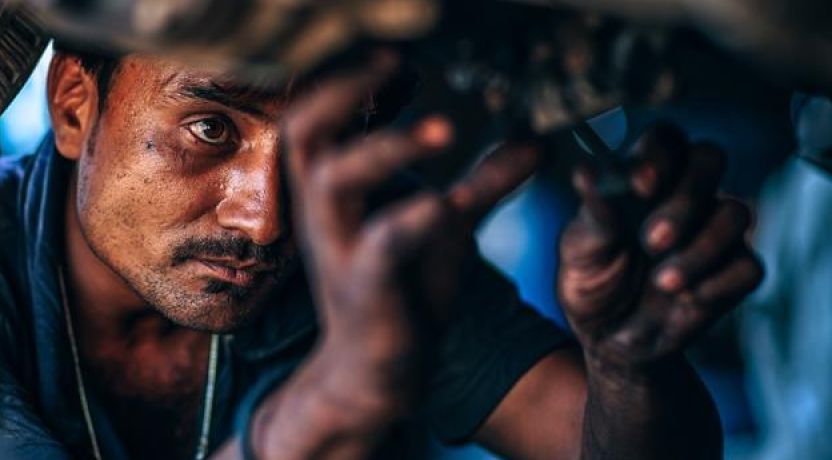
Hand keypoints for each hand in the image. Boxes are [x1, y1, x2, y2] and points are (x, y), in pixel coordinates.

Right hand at [283, 53, 544, 407]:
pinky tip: (444, 202)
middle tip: (394, 65)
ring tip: (446, 128)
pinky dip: (410, 219)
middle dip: (344, 91)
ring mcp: (339, 249)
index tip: (394, 56)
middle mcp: (324, 212)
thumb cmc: (401, 291)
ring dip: (387, 146)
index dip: (347, 78)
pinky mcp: (363, 288)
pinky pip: (379, 245)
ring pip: (333, 181)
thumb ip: (482, 182)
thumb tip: (535, 140)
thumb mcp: (445, 227)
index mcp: (333, 189)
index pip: (316, 114)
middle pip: (304, 132)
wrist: (376, 373)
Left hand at [558, 124, 764, 375]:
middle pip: (710, 159)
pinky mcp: (735, 272)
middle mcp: (686, 195)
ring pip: (736, 213)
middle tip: (651, 239)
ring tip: (661, 282)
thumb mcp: (580, 249)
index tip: (639, 186)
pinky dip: (714, 284)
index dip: (659, 154)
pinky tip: (682, 299)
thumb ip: (593, 213)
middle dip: (685, 197)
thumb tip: (586, 173)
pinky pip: (747, 265)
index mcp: (645, 179)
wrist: (608, 339)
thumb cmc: (592, 281)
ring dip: (700, 249)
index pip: (665, 139)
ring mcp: (715, 231)